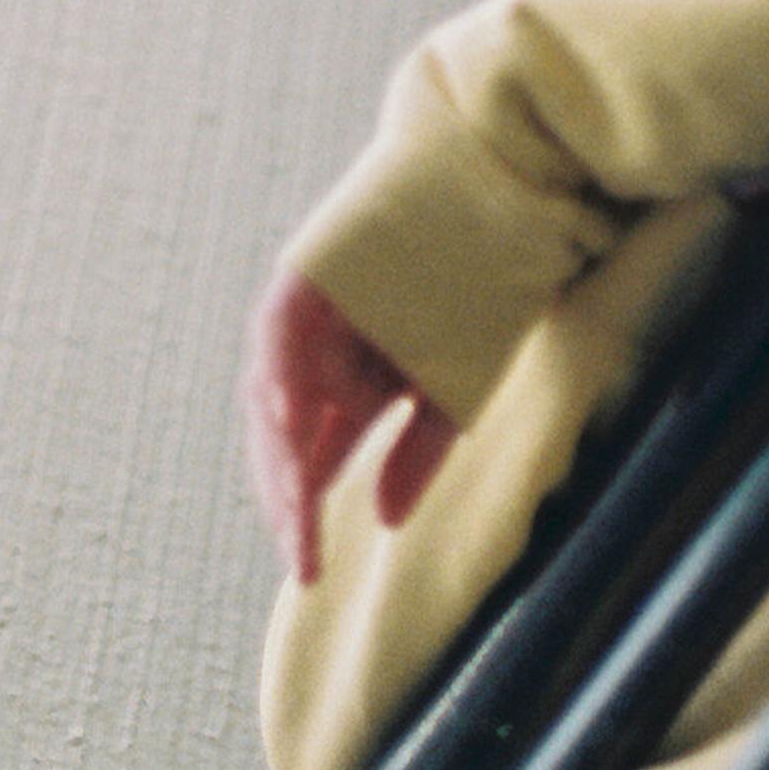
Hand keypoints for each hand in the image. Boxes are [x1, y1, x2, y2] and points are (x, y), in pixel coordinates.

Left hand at [241, 265, 457, 585]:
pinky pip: (279, 331)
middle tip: (300, 552)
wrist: (497, 198)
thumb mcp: (453, 390)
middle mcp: (316, 356)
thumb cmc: (477, 294)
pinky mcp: (304, 276)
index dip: (302, 517)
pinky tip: (293, 420)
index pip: (308, 462)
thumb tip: (386, 522)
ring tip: (297, 504)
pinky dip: (281, 374)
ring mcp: (306, 316)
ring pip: (271, 393)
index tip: (309, 572)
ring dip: (281, 451)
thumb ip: (419, 452)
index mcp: (347, 388)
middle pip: (281, 438)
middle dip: (289, 497)